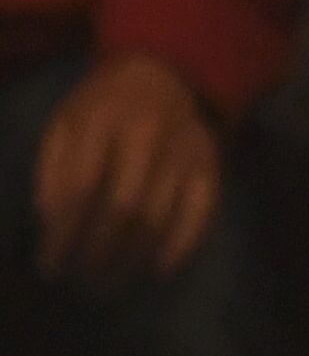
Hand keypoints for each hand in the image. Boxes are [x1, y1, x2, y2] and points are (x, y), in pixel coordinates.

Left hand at [29, 51, 221, 290]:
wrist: (163, 74)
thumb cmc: (104, 105)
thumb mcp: (65, 122)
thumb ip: (53, 167)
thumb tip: (51, 222)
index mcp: (100, 121)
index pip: (79, 188)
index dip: (64, 232)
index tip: (51, 265)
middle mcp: (146, 136)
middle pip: (123, 208)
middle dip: (100, 250)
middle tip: (85, 281)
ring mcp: (183, 153)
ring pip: (160, 216)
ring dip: (134, 256)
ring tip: (113, 281)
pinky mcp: (211, 167)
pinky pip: (200, 215)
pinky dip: (181, 246)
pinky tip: (159, 269)